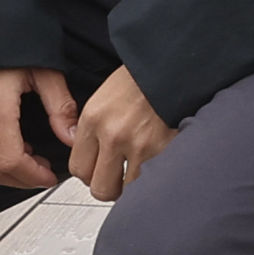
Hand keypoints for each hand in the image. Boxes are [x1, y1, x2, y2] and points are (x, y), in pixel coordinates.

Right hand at [0, 64, 77, 188]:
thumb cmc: (11, 39)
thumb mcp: (44, 68)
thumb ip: (60, 107)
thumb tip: (71, 138)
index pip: (9, 160)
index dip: (32, 176)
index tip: (51, 176)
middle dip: (19, 180)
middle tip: (43, 172)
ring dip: (6, 169)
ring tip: (32, 157)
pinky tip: (14, 143)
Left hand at [66, 65, 176, 202]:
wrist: (175, 64)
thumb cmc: (143, 76)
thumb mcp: (104, 96)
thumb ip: (91, 129)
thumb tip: (86, 157)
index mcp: (94, 118)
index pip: (78, 169)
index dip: (90, 174)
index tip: (99, 170)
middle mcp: (114, 134)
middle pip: (100, 188)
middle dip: (110, 186)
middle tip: (119, 176)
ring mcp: (141, 145)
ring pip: (128, 190)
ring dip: (135, 184)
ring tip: (141, 168)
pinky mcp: (167, 150)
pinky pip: (154, 180)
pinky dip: (156, 176)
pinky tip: (159, 162)